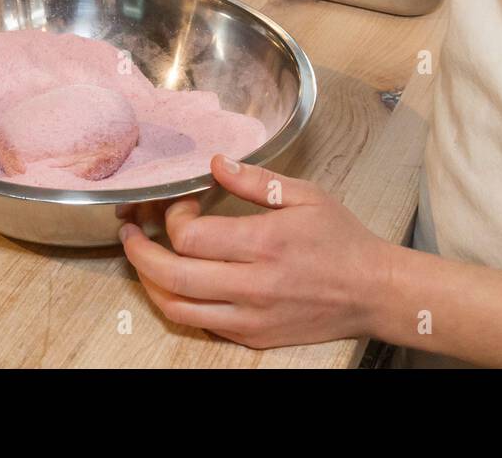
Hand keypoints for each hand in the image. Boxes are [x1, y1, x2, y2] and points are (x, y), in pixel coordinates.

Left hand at [120, 155, 393, 348]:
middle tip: (128, 232)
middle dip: (138, 252)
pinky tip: (176, 283)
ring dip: (149, 283)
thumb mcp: (306, 195)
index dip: (172, 218)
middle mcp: (253, 285)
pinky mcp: (253, 336)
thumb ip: (257, 181)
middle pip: (172, 276)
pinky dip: (179, 303)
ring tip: (141, 260)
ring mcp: (250, 316)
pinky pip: (201, 323)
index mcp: (264, 244)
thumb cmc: (342, 240)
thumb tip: (217, 164)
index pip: (190, 237)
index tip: (180, 204)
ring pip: (177, 307)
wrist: (372, 292)